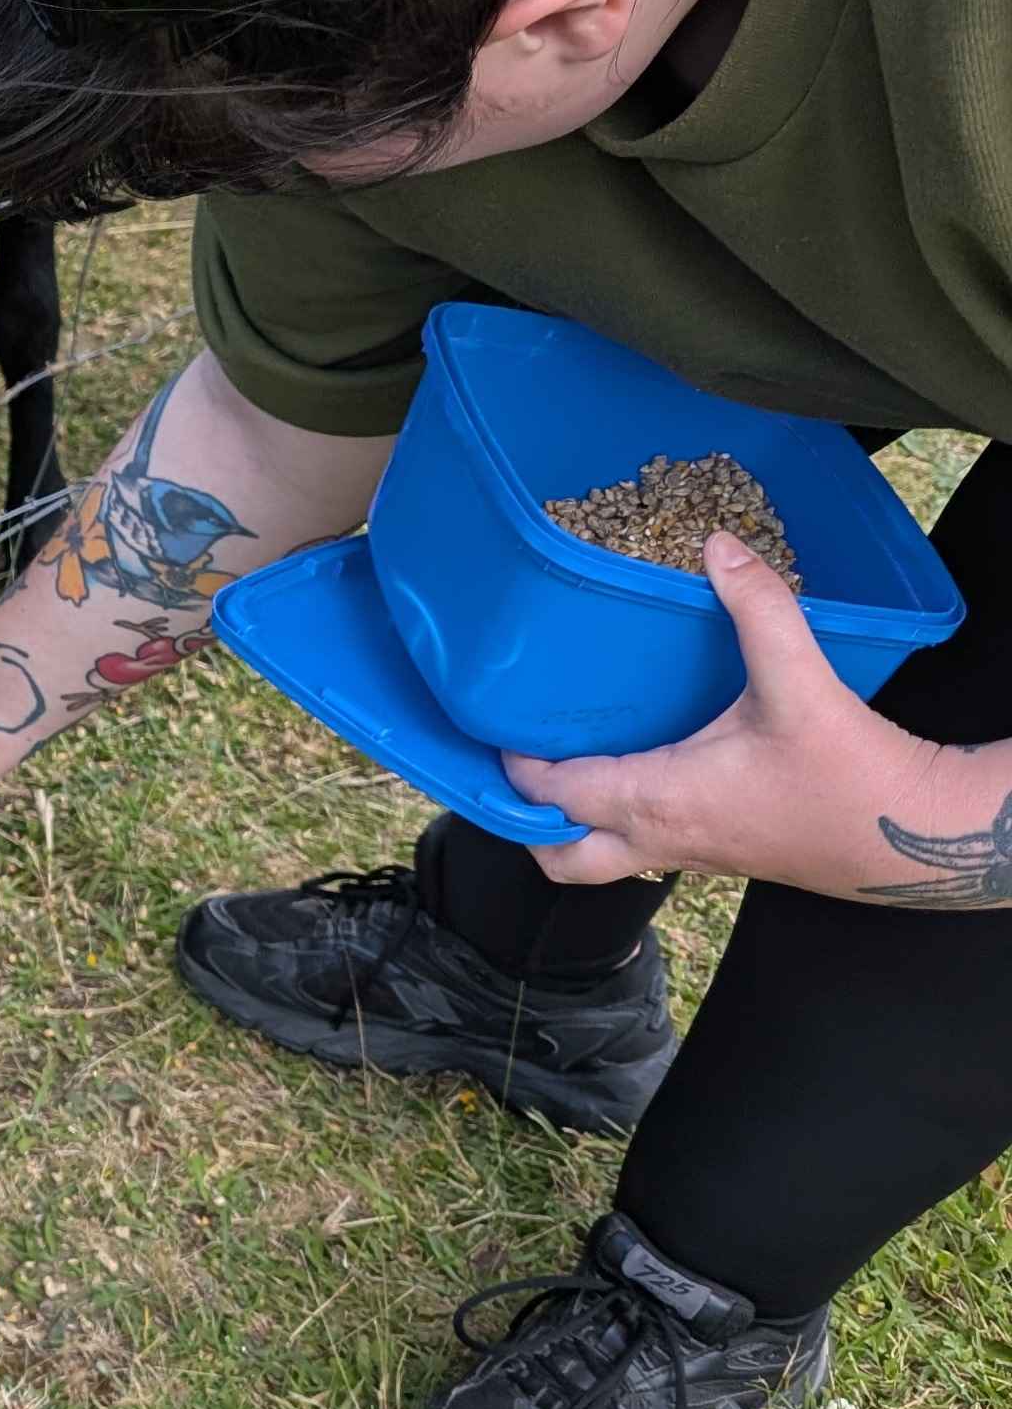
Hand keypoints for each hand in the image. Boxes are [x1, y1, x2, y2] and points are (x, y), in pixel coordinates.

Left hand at [506, 531, 951, 893]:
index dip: (516, 766)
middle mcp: (664, 839)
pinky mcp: (725, 852)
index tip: (493, 728)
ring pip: (605, 859)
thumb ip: (759, 610)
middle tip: (515, 772)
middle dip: (528, 822)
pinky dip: (625, 818)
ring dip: (574, 825)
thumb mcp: (801, 684)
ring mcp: (693, 853)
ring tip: (564, 767)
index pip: (557, 794)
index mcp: (660, 801)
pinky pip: (650, 846)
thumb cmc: (851, 777)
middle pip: (563, 858)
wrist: (915, 838)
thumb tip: (719, 548)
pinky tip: (646, 767)